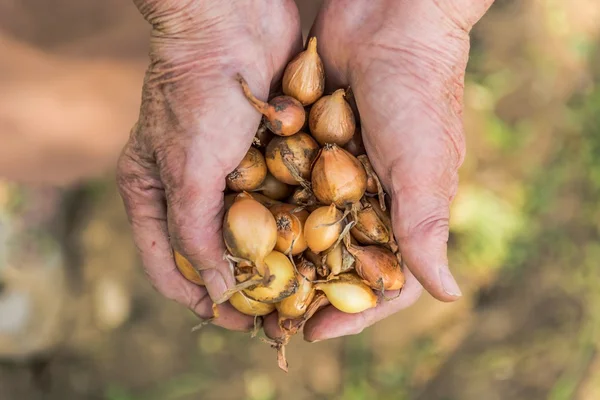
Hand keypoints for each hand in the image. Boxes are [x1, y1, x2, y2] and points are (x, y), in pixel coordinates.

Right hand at [117, 0, 301, 330]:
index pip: (170, 267)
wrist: (233, 22)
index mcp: (153, 193)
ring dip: (274, 256)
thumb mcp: (189, 171)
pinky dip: (292, 220)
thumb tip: (214, 292)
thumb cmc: (199, 94)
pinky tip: (320, 240)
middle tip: (279, 312)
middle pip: (214, 253)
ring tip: (306, 284)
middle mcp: (187, 187)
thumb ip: (195, 234)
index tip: (239, 323)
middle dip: (245, 284)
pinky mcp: (260, 154)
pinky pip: (275, 197)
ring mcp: (227, 171)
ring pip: (250, 229)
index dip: (202, 299)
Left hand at [265, 0, 493, 340]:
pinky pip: (286, 185)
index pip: (384, 278)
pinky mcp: (310, 145)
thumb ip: (426, 229)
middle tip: (271, 322)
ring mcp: (337, 172)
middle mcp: (371, 197)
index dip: (353, 311)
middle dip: (306, 292)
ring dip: (280, 257)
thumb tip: (450, 294)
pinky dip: (266, 207)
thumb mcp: (423, 166)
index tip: (314, 333)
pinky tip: (235, 230)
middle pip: (336, 261)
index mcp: (405, 210)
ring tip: (247, 285)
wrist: (385, 18)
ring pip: (306, 228)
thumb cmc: (416, 93)